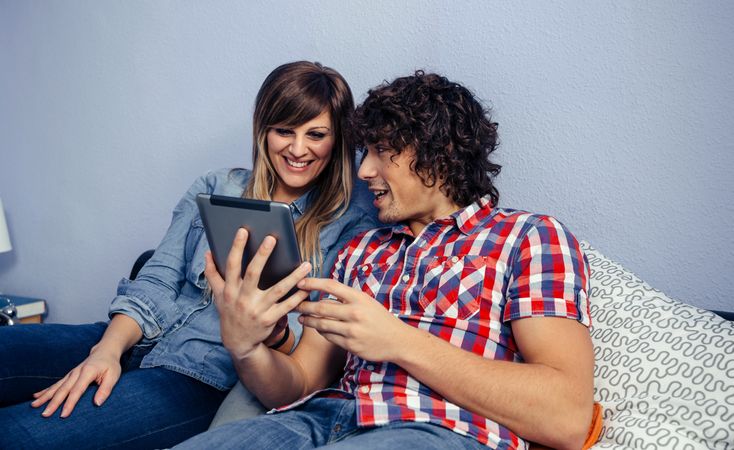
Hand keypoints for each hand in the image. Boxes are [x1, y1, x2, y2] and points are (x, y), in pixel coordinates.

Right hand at [31, 346, 121, 417]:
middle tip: (45, 415)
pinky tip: (36, 396)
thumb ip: (106, 389)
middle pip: (63, 389)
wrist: (105, 351)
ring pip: (56, 386)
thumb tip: (97, 403)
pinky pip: (56, 384)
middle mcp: (76, 372)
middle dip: (53, 403)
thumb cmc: (110, 365)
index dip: (70, 403)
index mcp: (88, 372)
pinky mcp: (69, 375)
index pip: (77, 390)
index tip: (63, 415)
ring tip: (34, 406)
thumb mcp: (113, 375)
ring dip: (45, 396)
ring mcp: (71, 373)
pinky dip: (46, 390)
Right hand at [204, 228, 310, 359]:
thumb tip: (208, 253)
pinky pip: (287, 306)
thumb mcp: (219, 295)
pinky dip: (299, 297)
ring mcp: (257, 309)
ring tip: (306, 264)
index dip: (236, 247)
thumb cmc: (230, 313)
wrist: (238, 342)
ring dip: (293, 277)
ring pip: (278, 290)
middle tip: (272, 238)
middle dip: (262, 255)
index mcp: (230, 290)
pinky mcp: (270, 319)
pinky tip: (309, 287)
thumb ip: (213, 274)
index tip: (243, 230)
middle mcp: (242, 298)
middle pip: (253, 273)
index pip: (232, 265)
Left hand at [295, 278, 408, 361]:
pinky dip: (321, 332)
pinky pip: (329, 337)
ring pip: (322, 324)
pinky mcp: (351, 345)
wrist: (397, 340)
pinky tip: (318, 328)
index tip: (300, 282)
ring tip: (301, 317)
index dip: (313, 283)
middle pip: (321, 307)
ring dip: (308, 320)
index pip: (331, 286)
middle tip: (293, 304)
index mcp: (359, 298)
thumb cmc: (380, 318)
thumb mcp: (366, 302)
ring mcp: (352, 330)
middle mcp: (355, 313)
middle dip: (304, 305)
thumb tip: (321, 294)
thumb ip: (346, 298)